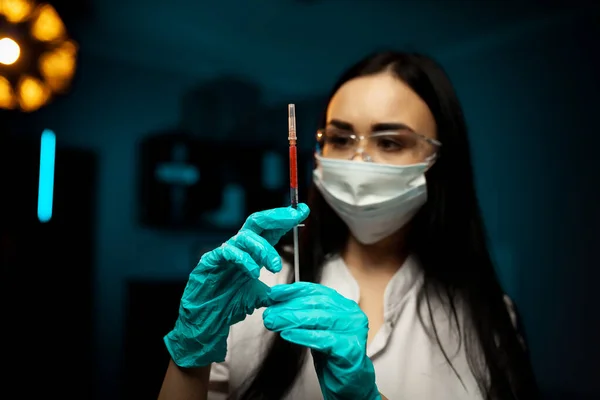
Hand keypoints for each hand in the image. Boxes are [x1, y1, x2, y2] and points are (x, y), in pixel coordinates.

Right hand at [164, 204, 309, 367]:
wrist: (208, 321)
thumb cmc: (230, 305)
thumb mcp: (261, 296)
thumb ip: (278, 291)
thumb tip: (298, 291)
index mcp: (251, 251)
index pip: (269, 229)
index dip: (285, 219)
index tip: (303, 210)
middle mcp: (238, 247)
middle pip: (256, 221)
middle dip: (277, 216)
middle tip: (294, 216)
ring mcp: (223, 253)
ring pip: (245, 236)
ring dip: (264, 248)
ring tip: (275, 266)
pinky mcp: (209, 261)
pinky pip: (227, 252)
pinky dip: (244, 260)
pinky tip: (254, 272)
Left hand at [263, 282, 380, 399]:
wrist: (349, 382)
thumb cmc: (332, 355)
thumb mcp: (315, 330)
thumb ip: (302, 315)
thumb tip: (275, 305)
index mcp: (344, 306)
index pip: (317, 291)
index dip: (294, 291)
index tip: (274, 293)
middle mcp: (351, 314)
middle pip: (317, 304)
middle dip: (289, 307)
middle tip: (269, 313)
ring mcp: (353, 330)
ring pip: (319, 319)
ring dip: (292, 319)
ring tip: (274, 321)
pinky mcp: (350, 348)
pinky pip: (323, 339)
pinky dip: (303, 336)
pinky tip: (287, 334)